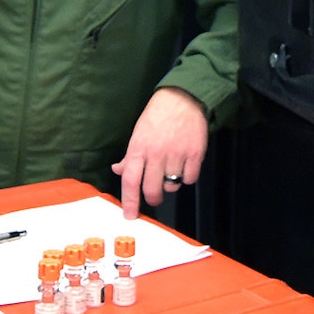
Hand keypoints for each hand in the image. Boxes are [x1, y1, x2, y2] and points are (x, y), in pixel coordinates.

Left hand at [113, 87, 207, 219]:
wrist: (183, 99)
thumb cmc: (157, 116)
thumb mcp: (138, 133)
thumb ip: (130, 155)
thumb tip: (118, 170)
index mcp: (139, 148)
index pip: (130, 180)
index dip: (129, 201)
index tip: (130, 215)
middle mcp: (156, 153)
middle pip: (152, 189)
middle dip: (153, 198)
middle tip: (155, 196)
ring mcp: (177, 154)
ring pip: (172, 185)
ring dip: (170, 183)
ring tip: (171, 170)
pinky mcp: (195, 153)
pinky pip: (190, 178)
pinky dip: (187, 177)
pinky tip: (184, 166)